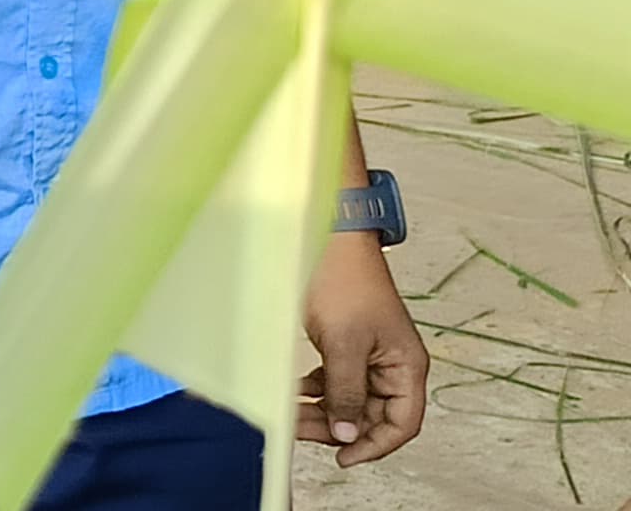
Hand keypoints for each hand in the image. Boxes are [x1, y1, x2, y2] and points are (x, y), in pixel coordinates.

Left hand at [299, 232, 426, 465]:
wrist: (329, 242)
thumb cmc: (345, 282)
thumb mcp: (344, 344)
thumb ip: (346, 391)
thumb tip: (346, 432)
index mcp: (407, 367)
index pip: (402, 423)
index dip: (375, 445)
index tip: (344, 457)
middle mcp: (393, 366)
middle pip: (371, 415)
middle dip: (338, 427)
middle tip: (301, 430)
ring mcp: (370, 357)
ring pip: (349, 400)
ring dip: (322, 410)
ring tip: (291, 413)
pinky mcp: (347, 348)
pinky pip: (335, 382)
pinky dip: (316, 391)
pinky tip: (294, 391)